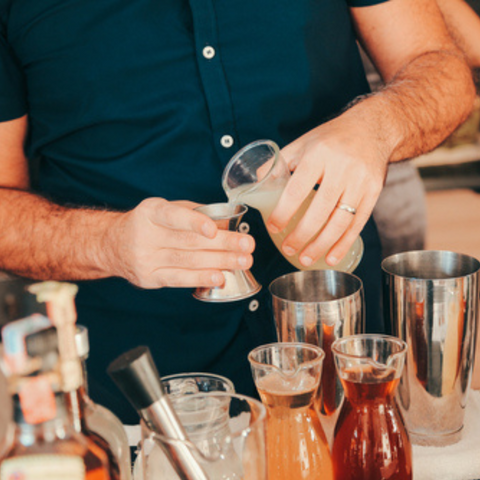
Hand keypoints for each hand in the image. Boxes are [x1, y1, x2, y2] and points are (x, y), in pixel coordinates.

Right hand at [107, 198, 254, 288]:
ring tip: (241, 262)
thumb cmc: (148, 224)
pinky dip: (201, 278)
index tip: (215, 229)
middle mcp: (145, 235)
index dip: (194, 222)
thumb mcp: (165, 209)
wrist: (113, 245)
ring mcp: (145, 259)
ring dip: (219, 263)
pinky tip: (219, 277)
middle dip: (222, 245)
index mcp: (151, 212)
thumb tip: (227, 224)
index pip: (173, 216)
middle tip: (246, 246)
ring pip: (187, 262)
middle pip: (188, 242)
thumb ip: (194, 214)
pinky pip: (178, 279)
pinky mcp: (149, 278)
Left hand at [266, 115, 388, 266]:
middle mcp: (342, 168)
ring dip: (322, 244)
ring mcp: (360, 182)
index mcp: (319, 155)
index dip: (284, 211)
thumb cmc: (332, 137)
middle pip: (320, 210)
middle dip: (302, 235)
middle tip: (288, 248)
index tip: (274, 227)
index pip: (298, 189)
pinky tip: (332, 256)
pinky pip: (358, 223)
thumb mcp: (303, 142)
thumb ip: (280, 162)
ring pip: (340, 221)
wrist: (372, 128)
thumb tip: (256, 183)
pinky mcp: (374, 193)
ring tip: (305, 258)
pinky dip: (344, 243)